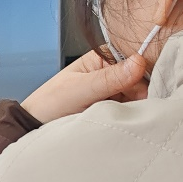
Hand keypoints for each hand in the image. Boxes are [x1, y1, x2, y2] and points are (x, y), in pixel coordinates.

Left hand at [21, 49, 147, 123]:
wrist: (38, 124)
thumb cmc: (51, 102)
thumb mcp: (79, 89)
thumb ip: (109, 78)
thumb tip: (138, 62)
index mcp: (103, 57)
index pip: (137, 60)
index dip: (144, 74)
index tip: (144, 89)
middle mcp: (112, 71)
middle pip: (143, 80)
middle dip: (141, 94)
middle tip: (128, 107)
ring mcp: (115, 89)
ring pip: (141, 96)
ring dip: (137, 106)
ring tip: (119, 114)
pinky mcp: (115, 106)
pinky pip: (133, 109)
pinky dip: (132, 115)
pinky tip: (123, 120)